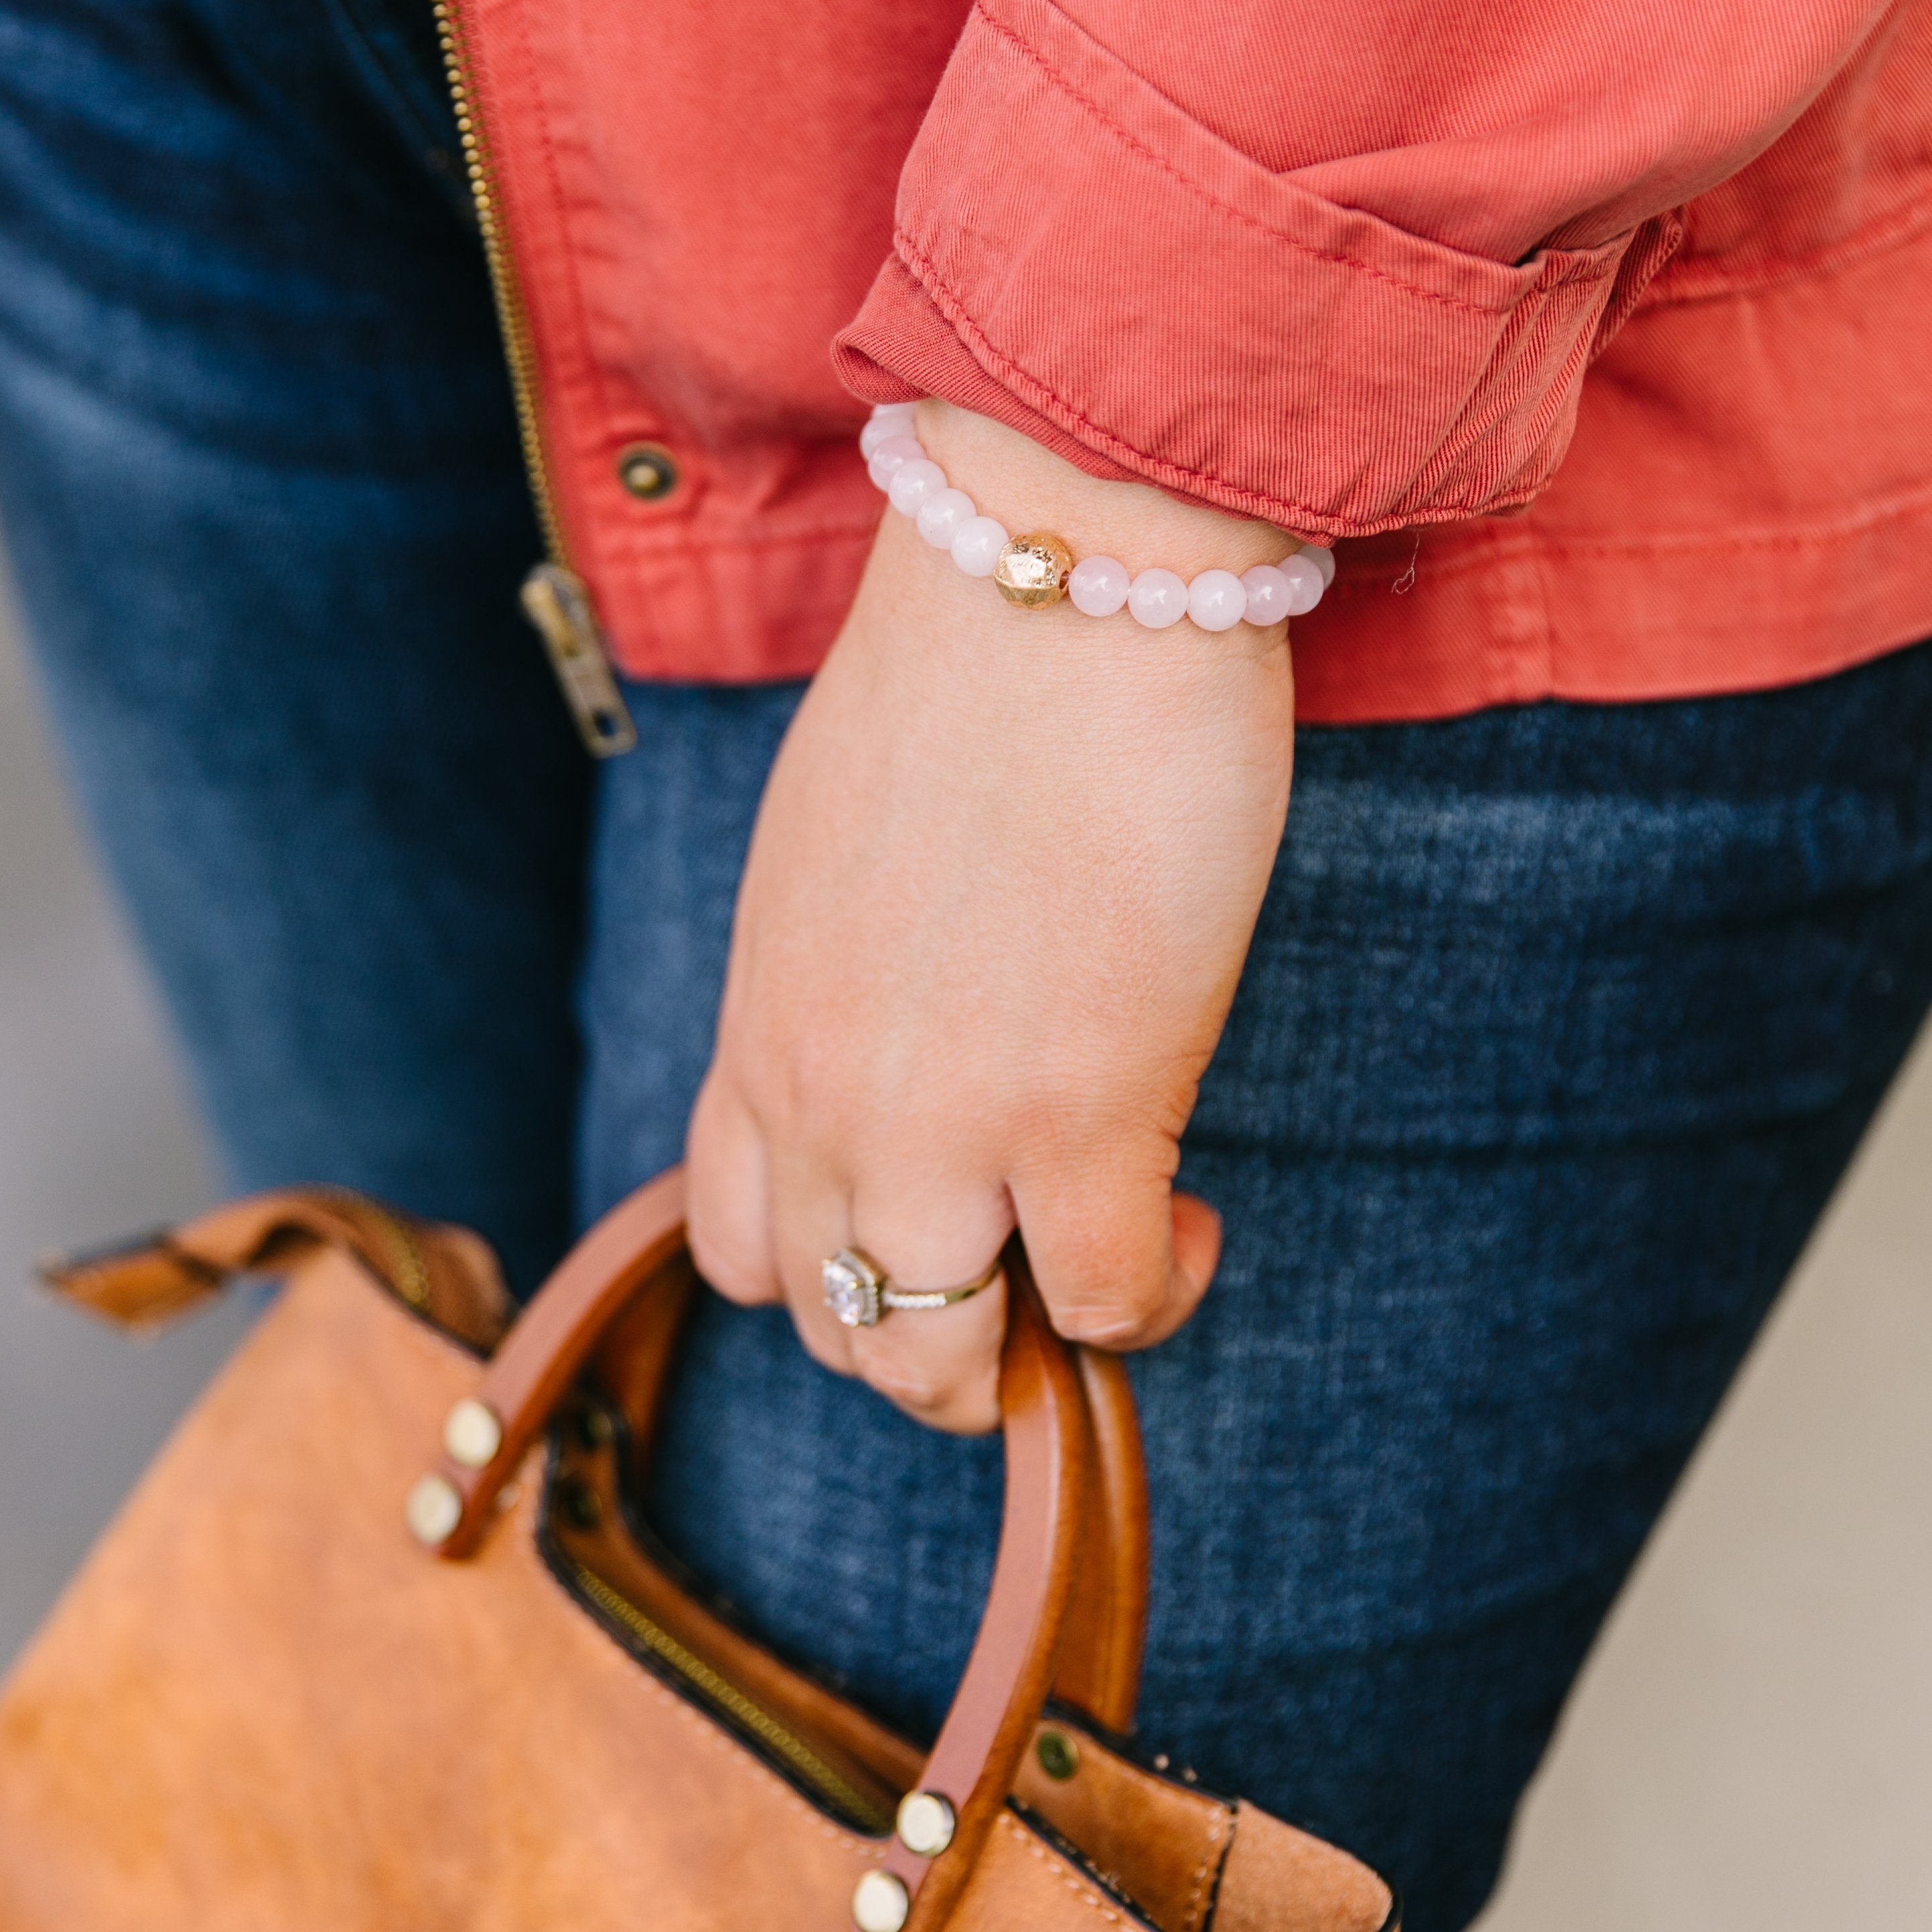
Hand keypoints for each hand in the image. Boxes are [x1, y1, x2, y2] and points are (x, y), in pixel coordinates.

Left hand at [686, 403, 1298, 1430]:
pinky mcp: (1082, 1109)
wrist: (1056, 571)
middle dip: (941, 1338)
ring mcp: (942, 1120)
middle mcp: (820, 1097)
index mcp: (760, 1024)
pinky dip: (1148, 1295)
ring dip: (1025, 1351)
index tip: (939, 1218)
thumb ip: (849, 972)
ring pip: (936, 1360)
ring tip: (1106, 1267)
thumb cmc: (971, 673)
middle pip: (837, 1328)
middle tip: (1037, 1268)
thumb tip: (926, 1024)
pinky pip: (1103, 1302)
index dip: (842, 1271)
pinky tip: (1187, 1222)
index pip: (743, 1246)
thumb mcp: (835, 849)